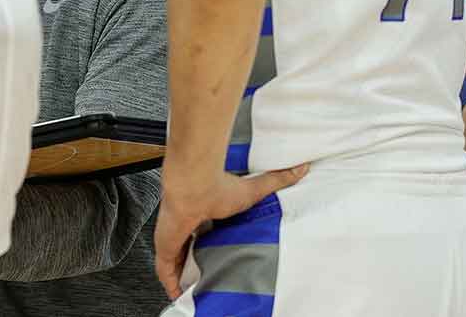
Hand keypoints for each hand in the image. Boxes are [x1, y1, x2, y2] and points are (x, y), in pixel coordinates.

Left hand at [154, 164, 307, 299]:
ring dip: (184, 277)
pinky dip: (172, 285)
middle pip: (188, 250)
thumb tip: (299, 168)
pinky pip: (165, 272)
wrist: (195, 187)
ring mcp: (173, 237)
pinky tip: (179, 296)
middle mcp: (185, 226)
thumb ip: (276, 180)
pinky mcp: (165, 248)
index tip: (218, 256)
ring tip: (197, 291)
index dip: (207, 245)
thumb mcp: (253, 191)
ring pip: (176, 263)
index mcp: (202, 215)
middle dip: (196, 264)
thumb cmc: (218, 187)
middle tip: (209, 279)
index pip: (203, 233)